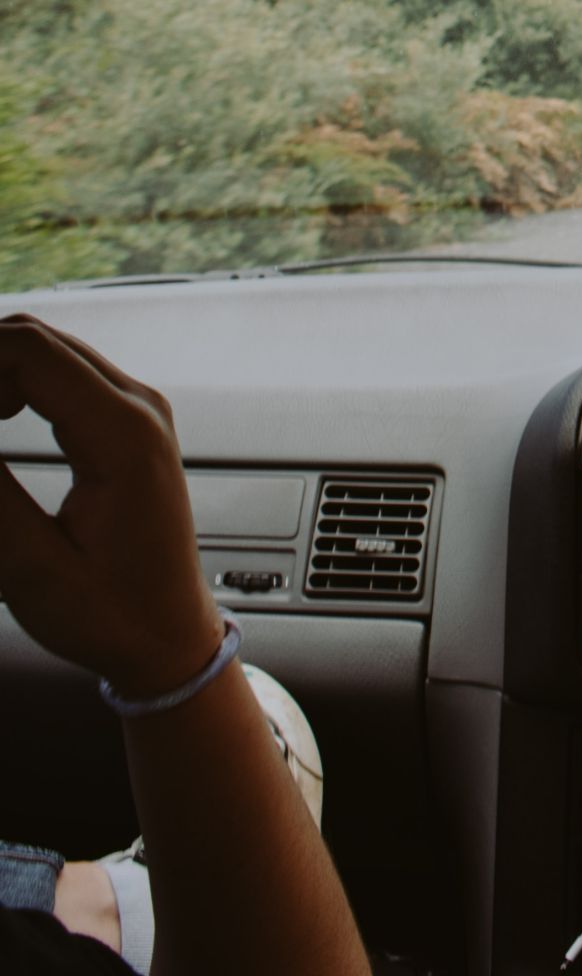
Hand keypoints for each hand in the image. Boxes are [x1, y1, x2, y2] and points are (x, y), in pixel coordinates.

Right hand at [0, 313, 223, 698]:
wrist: (172, 635)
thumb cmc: (114, 614)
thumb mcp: (31, 568)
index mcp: (124, 435)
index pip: (28, 351)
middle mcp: (139, 407)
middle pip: (34, 339)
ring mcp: (139, 410)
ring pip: (45, 352)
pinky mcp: (129, 423)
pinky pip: (61, 377)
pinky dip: (12, 386)